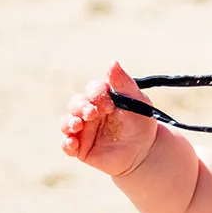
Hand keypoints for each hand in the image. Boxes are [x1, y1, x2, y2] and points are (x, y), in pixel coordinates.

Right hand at [61, 61, 158, 176]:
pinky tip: (72, 143)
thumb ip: (123, 82)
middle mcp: (89, 112)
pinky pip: (67, 145)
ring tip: (77, 125)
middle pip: (76, 103)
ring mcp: (83, 130)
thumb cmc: (141, 122)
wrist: (145, 150)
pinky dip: (66, 143)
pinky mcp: (81, 148)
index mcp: (102, 98)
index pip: (92, 89)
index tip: (110, 104)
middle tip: (92, 113)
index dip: (98, 94)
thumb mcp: (137, 101)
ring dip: (68, 123)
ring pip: (66, 122)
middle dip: (81, 107)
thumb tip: (112, 62)